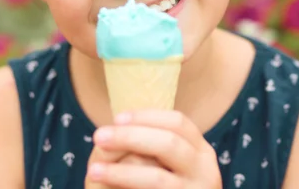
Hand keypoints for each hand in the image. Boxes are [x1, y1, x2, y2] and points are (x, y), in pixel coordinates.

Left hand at [86, 110, 221, 188]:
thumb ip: (155, 146)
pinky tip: (104, 186)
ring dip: (121, 172)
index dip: (147, 117)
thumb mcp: (173, 164)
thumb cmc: (169, 187)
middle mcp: (205, 171)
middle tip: (98, 136)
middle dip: (130, 137)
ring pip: (156, 177)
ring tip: (94, 170)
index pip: (178, 122)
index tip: (117, 117)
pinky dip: (126, 186)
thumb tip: (119, 124)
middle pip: (169, 143)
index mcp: (202, 151)